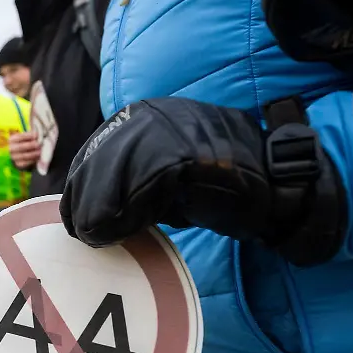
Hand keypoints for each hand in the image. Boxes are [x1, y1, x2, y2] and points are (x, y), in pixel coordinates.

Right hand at [8, 132, 40, 169]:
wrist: (21, 154)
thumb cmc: (25, 143)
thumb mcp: (26, 137)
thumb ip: (31, 135)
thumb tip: (37, 135)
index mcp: (12, 139)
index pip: (20, 137)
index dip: (29, 136)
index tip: (36, 135)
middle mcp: (11, 148)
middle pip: (21, 147)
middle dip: (31, 145)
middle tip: (39, 144)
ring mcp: (14, 157)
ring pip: (25, 156)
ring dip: (34, 153)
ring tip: (40, 151)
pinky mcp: (18, 164)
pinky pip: (26, 162)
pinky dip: (33, 160)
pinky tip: (38, 157)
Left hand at [59, 98, 346, 266]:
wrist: (275, 187)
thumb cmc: (216, 187)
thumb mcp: (163, 179)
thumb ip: (129, 182)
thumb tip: (86, 211)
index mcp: (143, 117)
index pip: (97, 154)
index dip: (82, 190)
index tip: (77, 220)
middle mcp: (151, 117)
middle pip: (98, 162)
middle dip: (85, 202)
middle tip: (85, 234)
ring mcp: (169, 132)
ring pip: (114, 174)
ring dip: (100, 211)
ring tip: (99, 236)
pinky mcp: (185, 154)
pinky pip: (140, 187)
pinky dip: (124, 213)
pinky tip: (119, 229)